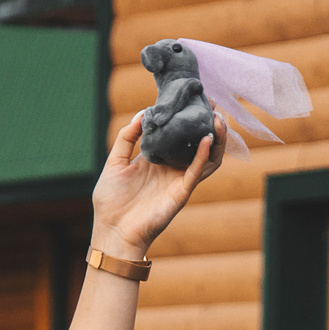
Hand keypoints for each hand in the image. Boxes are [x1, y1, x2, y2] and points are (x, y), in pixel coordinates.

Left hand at [88, 110, 222, 259]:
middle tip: (212, 104)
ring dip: (215, 138)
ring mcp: (179, 180)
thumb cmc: (111, 202)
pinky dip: (204, 155)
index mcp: (157, 160)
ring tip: (217, 119)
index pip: (177, 134)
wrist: (113, 231)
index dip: (186, 118)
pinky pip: (198, 171)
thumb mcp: (114, 162)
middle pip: (197, 143)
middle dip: (207, 124)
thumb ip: (127, 138)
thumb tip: (142, 114)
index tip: (191, 98)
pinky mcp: (182, 192)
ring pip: (207, 157)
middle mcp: (172, 169)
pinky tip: (207, 138)